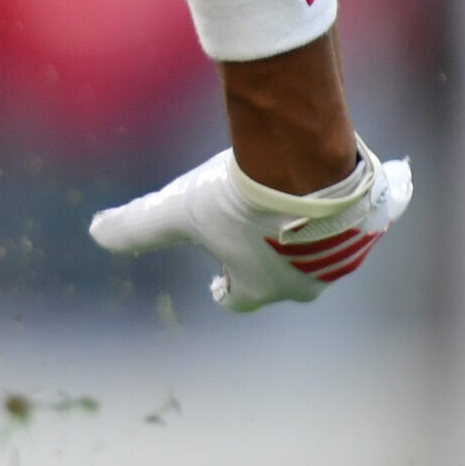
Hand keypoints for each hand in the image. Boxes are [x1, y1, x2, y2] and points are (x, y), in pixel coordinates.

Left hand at [88, 138, 412, 311]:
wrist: (309, 167)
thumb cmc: (240, 198)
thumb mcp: (178, 210)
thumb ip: (137, 225)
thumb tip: (95, 232)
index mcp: (262, 287)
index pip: (240, 298)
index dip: (227, 290)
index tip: (217, 284)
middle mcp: (308, 281)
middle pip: (283, 279)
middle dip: (267, 264)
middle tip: (251, 241)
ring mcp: (343, 255)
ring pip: (319, 251)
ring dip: (303, 236)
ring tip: (287, 208)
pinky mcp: (369, 225)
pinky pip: (353, 222)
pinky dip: (337, 212)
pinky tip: (324, 186)